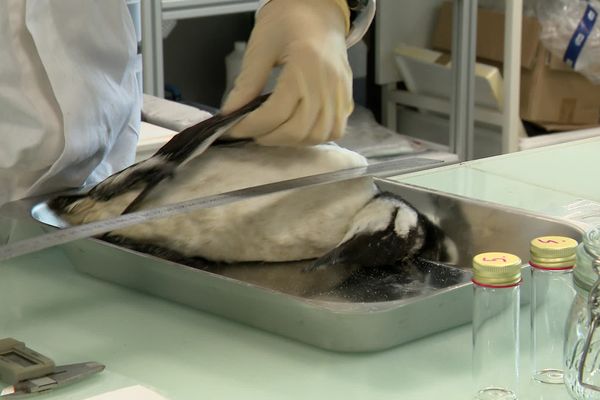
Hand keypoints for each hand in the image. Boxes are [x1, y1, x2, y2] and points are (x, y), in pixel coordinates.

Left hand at [221, 0, 352, 145]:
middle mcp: (327, 83)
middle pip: (297, 130)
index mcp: (305, 65)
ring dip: (291, 140)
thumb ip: (247, 83)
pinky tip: (297, 128)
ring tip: (273, 132)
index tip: (234, 129)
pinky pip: (334, 130)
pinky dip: (313, 136)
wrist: (319, 10)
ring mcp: (340, 92)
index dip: (251, 127)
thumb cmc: (288, 22)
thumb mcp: (261, 47)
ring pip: (317, 135)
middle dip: (269, 137)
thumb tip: (231, 113)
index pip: (276, 112)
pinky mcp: (347, 98)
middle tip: (252, 131)